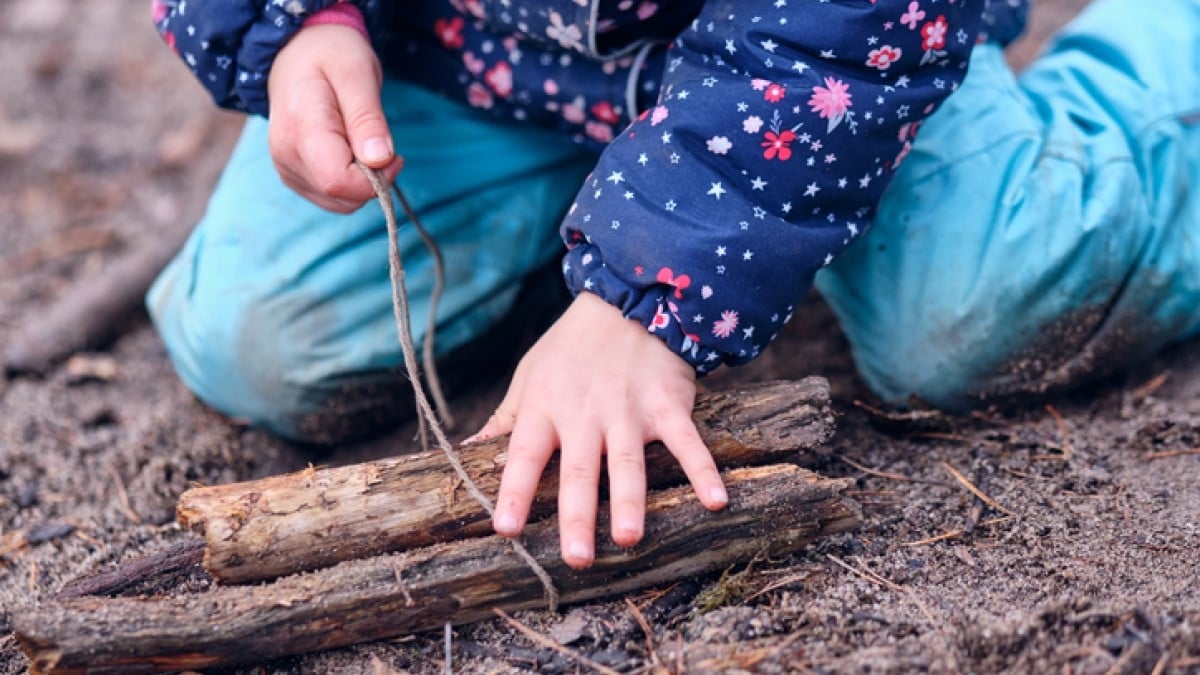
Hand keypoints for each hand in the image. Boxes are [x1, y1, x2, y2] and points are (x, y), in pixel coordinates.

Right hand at [266, 23, 402, 211]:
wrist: (296, 53)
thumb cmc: (330, 55)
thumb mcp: (357, 73)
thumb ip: (368, 118)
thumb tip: (379, 160)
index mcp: (300, 130)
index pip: (339, 183)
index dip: (375, 179)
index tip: (391, 154)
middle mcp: (286, 156)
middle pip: (342, 197)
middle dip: (372, 180)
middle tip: (377, 141)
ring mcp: (286, 168)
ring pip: (340, 203)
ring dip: (363, 181)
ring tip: (360, 140)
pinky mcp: (293, 176)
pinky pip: (332, 197)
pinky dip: (351, 182)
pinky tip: (349, 151)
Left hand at [473, 292, 727, 568]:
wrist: (627, 302)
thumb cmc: (570, 348)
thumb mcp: (529, 377)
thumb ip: (505, 421)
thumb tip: (466, 454)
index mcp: (545, 409)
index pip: (524, 456)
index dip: (515, 491)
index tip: (507, 528)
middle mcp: (585, 414)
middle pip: (580, 471)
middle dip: (578, 515)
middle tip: (577, 558)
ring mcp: (630, 411)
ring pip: (628, 463)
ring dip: (630, 500)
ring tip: (628, 538)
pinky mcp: (668, 406)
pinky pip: (687, 443)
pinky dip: (703, 470)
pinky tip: (714, 500)